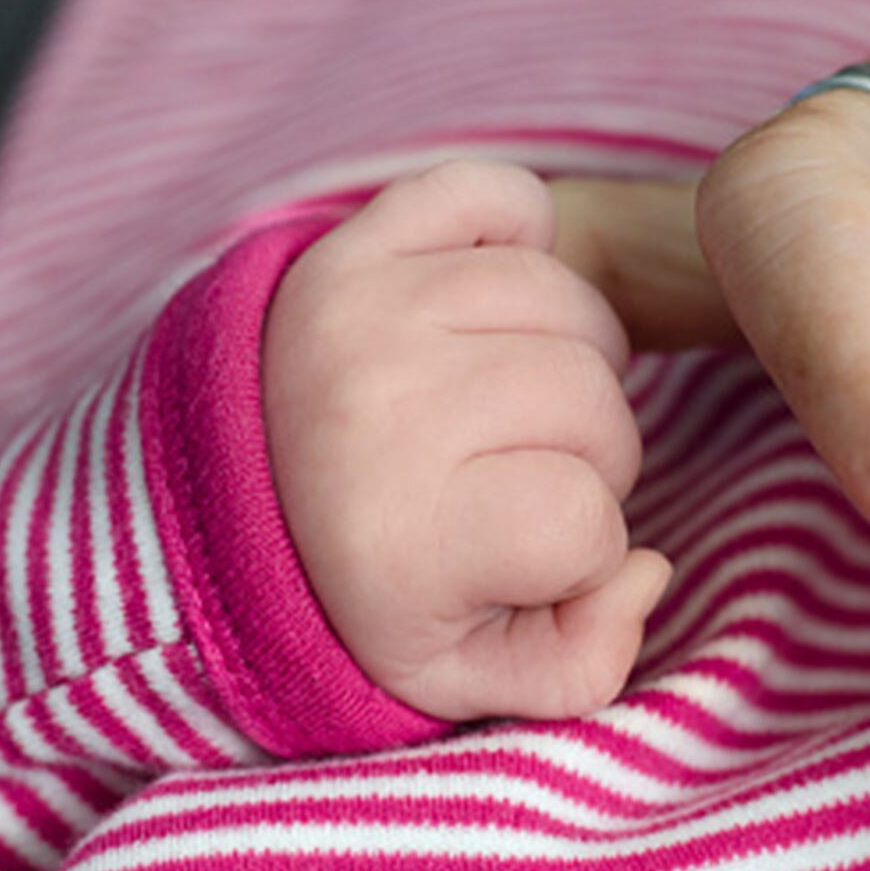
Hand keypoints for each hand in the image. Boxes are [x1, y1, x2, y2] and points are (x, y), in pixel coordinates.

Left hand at [263, 159, 672, 721]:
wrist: (223, 497)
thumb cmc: (360, 589)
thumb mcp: (458, 676)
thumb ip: (578, 664)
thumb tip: (646, 567)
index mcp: (400, 534)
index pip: (587, 523)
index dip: (583, 548)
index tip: (523, 553)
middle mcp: (381, 407)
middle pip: (595, 406)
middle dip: (588, 457)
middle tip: (524, 473)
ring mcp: (369, 308)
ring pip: (569, 306)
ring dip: (570, 360)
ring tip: (512, 400)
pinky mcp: (359, 242)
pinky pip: (496, 194)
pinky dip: (522, 234)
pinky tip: (496, 307)